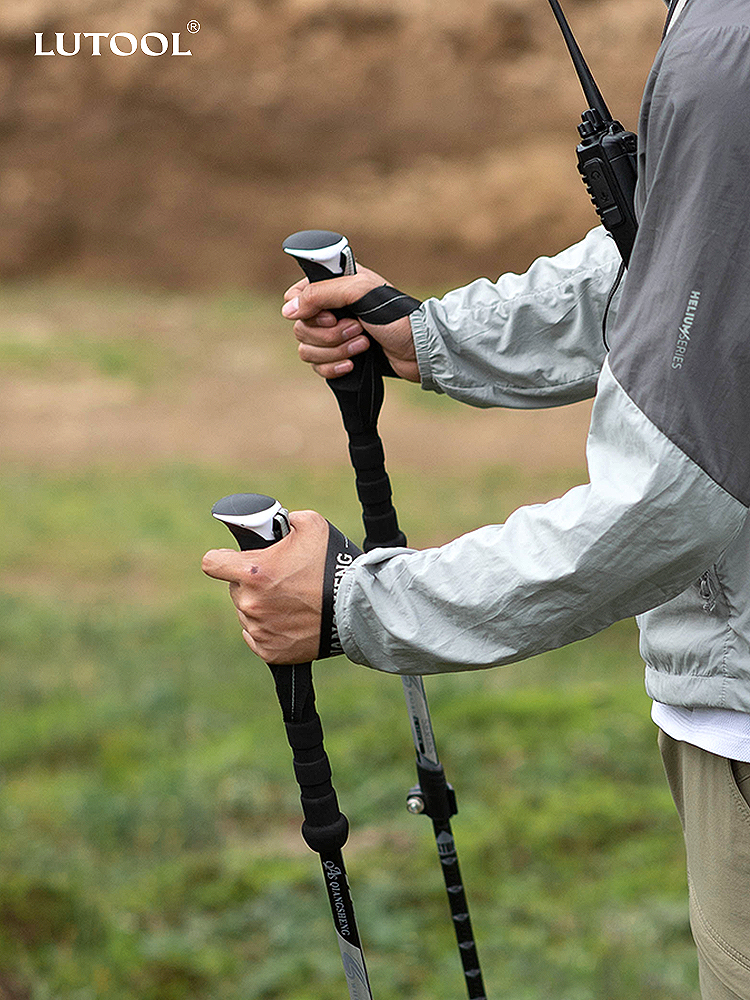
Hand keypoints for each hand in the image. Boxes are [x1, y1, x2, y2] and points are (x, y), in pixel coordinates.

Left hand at [201, 510, 328, 664]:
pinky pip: (258, 637)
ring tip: (292, 602)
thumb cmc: (334, 565)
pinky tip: (290, 621)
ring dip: (262, 606)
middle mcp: (250, 603)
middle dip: (252, 583)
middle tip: (280, 580)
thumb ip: (287, 520)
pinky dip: (270, 630)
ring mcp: (259, 629)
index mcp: (253, 572)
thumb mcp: (312, 525)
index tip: (232, 560)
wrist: (358, 608)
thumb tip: (281, 522)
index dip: (222, 559)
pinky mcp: (270, 651)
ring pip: (248, 613)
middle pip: (236, 589)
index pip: (212, 563)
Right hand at [282, 264, 419, 381]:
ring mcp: (335, 335)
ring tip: (363, 345)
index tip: (331, 315)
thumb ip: (321, 293)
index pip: (295, 297)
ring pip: (307, 349)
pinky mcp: (341, 358)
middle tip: (358, 329)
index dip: (307, 310)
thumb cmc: (396, 317)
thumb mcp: (360, 292)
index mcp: (334, 285)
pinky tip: (353, 365)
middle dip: (329, 334)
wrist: (420, 350)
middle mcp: (331, 309)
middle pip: (301, 327)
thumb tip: (288, 310)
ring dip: (335, 351)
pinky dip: (334, 368)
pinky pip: (318, 367)